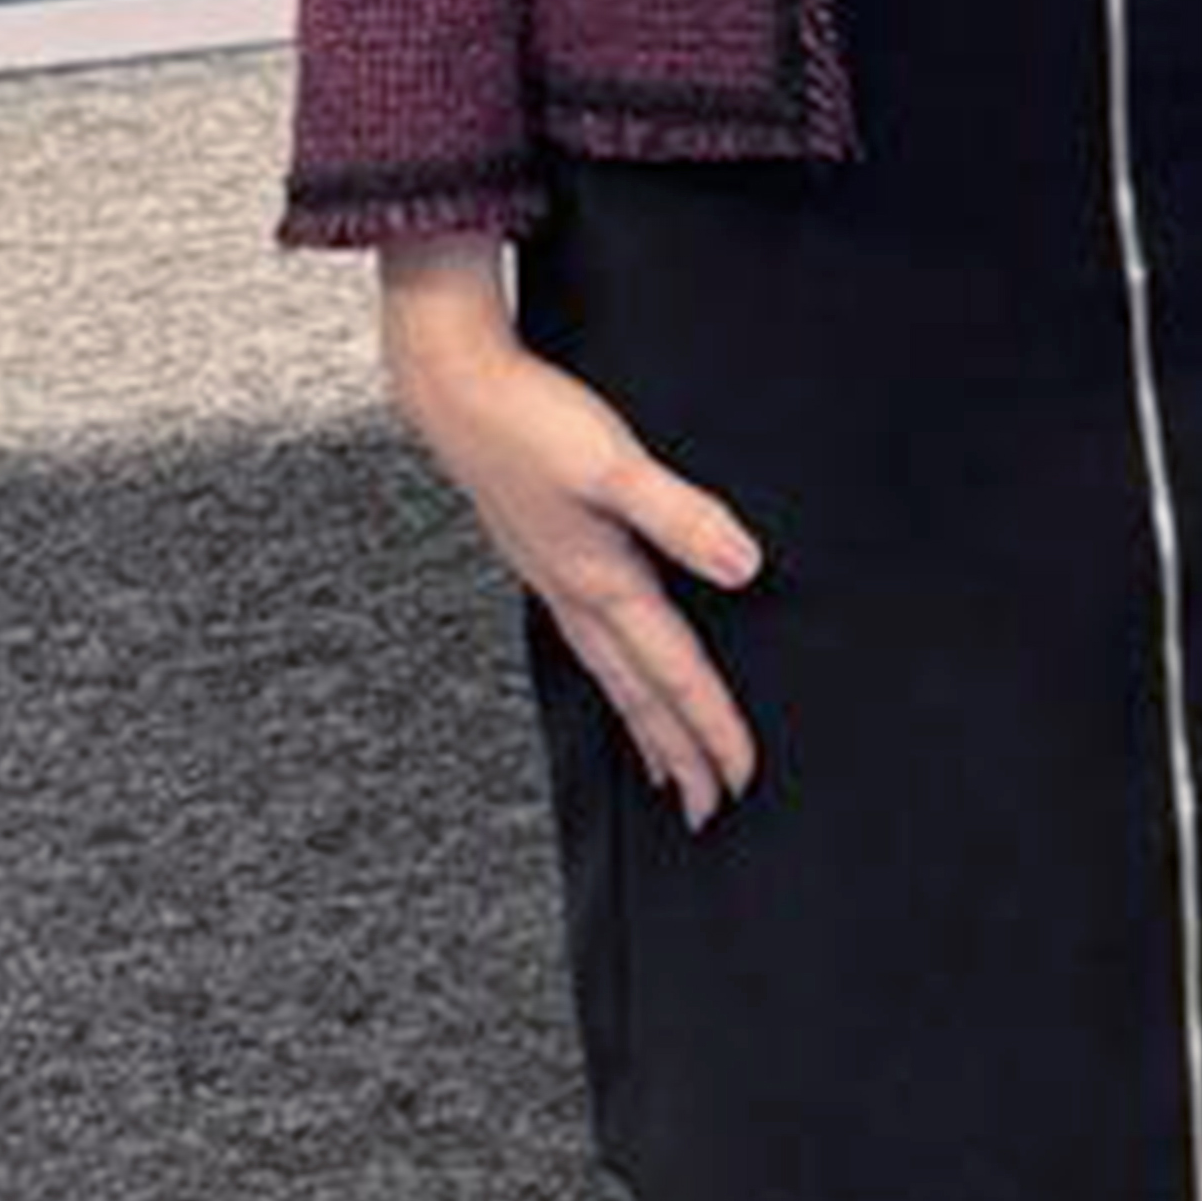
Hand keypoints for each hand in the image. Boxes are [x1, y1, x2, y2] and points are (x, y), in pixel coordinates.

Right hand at [379, 240, 764, 824]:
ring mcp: (554, 580)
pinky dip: (612, 676)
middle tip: (708, 811)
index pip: (672, 672)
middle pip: (638, 694)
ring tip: (666, 771)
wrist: (453, 388)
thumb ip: (681, 517)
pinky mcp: (544, 556)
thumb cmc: (532, 421)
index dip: (712, 726)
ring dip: (643, 725)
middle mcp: (577, 595)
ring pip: (610, 674)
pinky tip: (615, 670)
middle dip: (677, 754)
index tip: (742, 777)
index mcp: (601, 582)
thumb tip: (748, 569)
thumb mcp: (614, 465)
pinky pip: (589, 643)